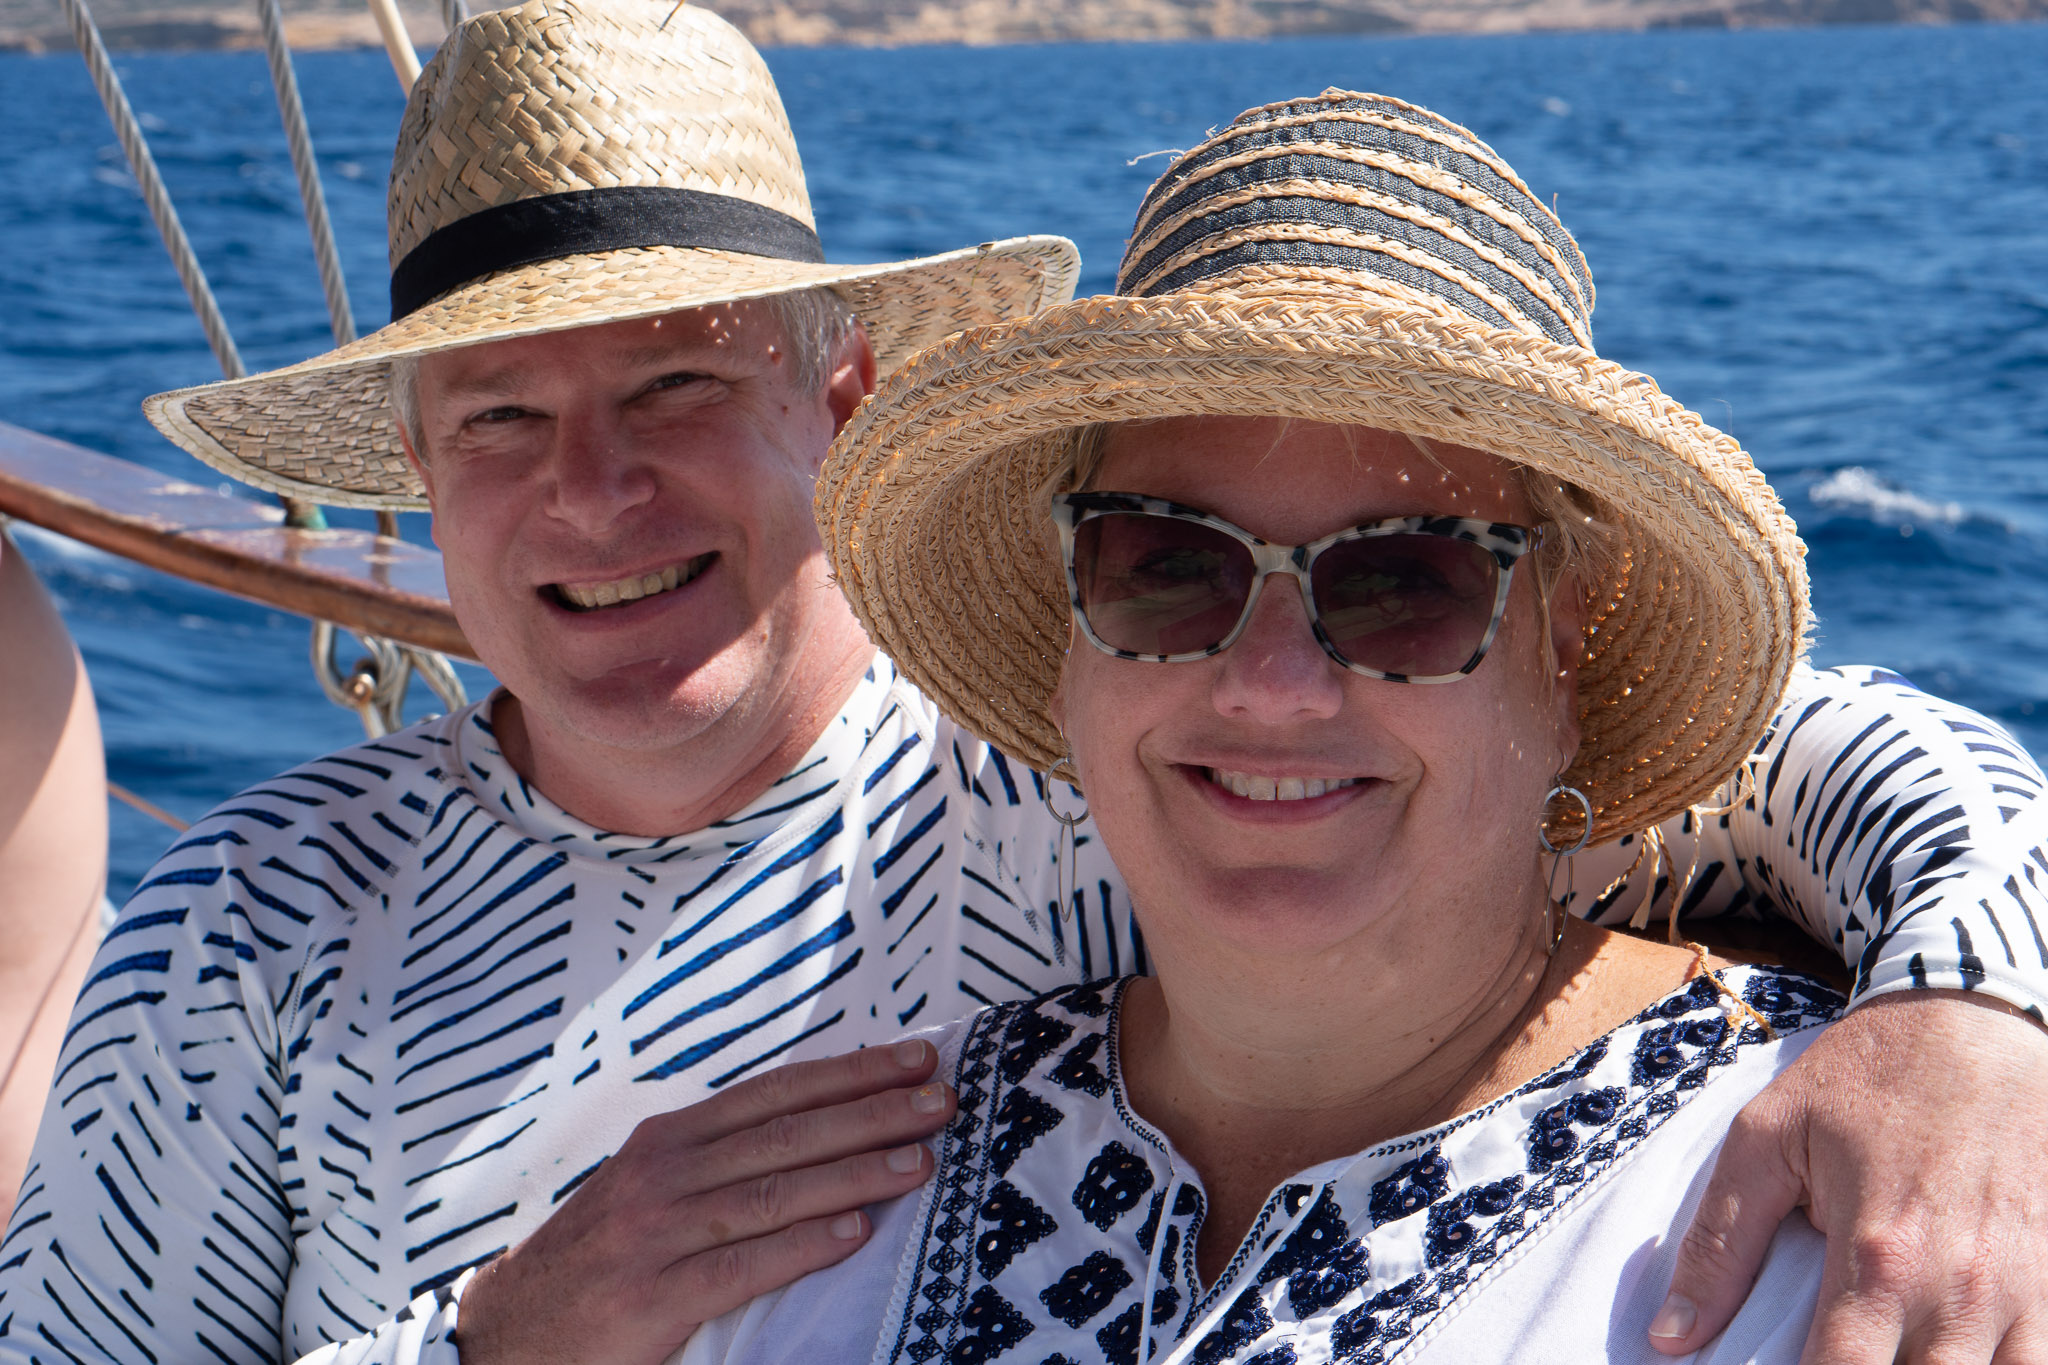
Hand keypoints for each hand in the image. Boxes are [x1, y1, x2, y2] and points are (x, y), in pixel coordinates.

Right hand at [454, 1039, 956, 1364]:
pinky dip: (805, 1244)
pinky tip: (857, 1231)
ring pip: (775, 1191)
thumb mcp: (650, 1189)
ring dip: (856, 1172)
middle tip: (943, 1099)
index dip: (851, 1072)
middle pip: (789, 1131)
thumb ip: (721, 1160)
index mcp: (671, 1138)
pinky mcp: (654, 1297)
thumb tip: (821, 1127)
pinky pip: (744, 1264)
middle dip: (874, 1112)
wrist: (506, 1336)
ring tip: (921, 1160)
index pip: (778, 1091)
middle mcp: (665, 1172)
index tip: (916, 1057)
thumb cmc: (598, 1259)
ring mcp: (657, 1232)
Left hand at [1650, 990, 2047, 1363]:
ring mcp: (2021, 1292)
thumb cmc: (1864, 1076)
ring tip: (1879, 1356)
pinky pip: (2038, 1362)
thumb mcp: (1768, 1138)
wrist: (1973, 1018)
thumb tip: (1668, 1337)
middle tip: (1830, 1357)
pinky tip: (1945, 1354)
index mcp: (1879, 1257)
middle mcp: (1959, 1289)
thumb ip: (1719, 1244)